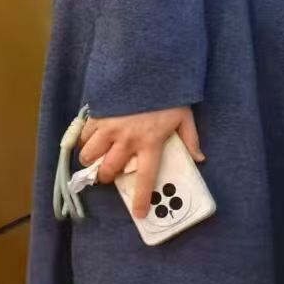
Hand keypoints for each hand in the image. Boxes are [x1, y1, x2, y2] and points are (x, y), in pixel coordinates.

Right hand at [78, 107, 202, 218]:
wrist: (149, 68)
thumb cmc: (168, 95)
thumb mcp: (184, 117)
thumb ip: (190, 139)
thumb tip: (200, 158)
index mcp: (151, 143)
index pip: (146, 177)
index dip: (141, 198)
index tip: (139, 214)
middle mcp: (127, 140)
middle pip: (108, 171)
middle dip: (106, 178)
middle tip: (110, 175)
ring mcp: (109, 129)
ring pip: (90, 156)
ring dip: (92, 161)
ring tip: (98, 157)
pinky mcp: (97, 117)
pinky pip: (83, 136)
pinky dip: (84, 141)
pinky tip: (92, 138)